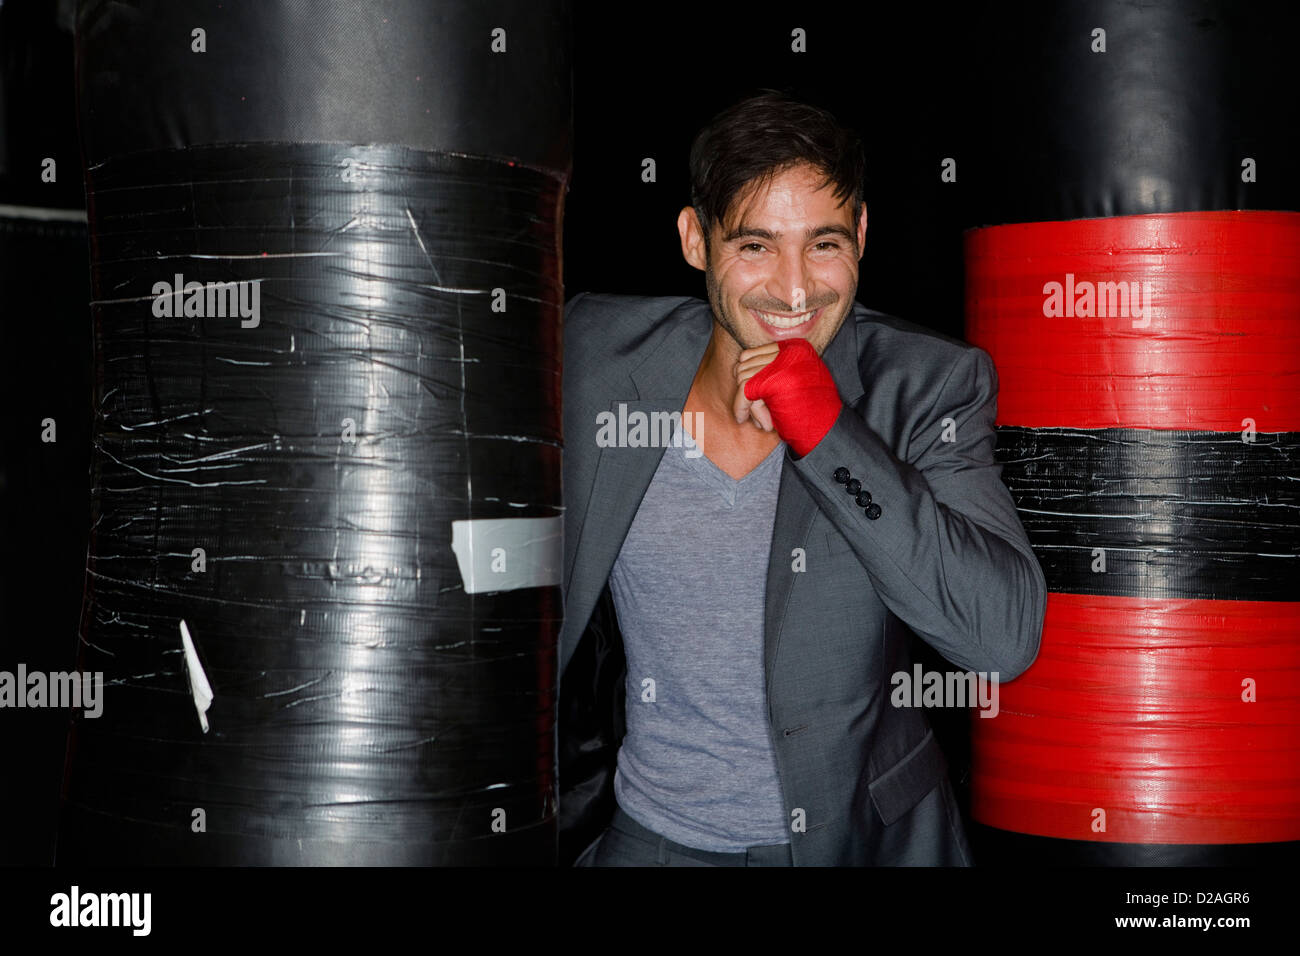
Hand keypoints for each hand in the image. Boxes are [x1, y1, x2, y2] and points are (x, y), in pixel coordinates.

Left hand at [738, 338, 841, 456]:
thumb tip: (740, 364)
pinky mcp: (774, 381)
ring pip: (743, 380)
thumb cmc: (812, 409)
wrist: (828, 427)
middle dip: (745, 392)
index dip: (744, 377)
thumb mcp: (795, 381)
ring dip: (746, 404)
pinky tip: (743, 419)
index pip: (751, 354)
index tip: (747, 396)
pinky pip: (743, 392)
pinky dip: (739, 407)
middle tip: (754, 413)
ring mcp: (780, 365)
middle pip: (745, 367)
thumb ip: (775, 370)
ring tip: (761, 420)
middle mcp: (787, 352)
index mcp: (795, 347)